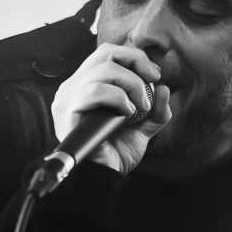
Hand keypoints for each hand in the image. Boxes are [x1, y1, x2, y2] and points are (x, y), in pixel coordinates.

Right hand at [51, 43, 171, 174]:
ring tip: (140, 107)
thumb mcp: (143, 128)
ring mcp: (67, 97)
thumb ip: (156, 109)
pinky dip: (118, 98)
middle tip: (153, 81)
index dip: (135, 57)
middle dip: (136, 63)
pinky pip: (96, 90)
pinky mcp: (67, 110)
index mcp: (86, 85)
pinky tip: (126, 113)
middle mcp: (73, 87)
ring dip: (131, 85)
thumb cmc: (115, 154)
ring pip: (104, 70)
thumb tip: (164, 88)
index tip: (155, 74)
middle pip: (106, 53)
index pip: (108, 53)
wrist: (103, 178)